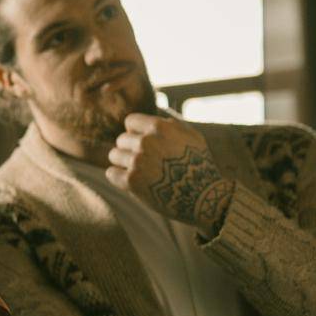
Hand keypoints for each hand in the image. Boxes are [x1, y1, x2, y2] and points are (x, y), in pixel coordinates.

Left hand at [106, 113, 235, 234]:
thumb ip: (171, 125)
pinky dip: (118, 177)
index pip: (130, 121)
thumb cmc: (200, 165)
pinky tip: (132, 181)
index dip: (135, 132)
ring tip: (139, 172)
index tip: (142, 143)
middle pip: (121, 140)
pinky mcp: (131, 181)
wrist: (204, 197)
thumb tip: (155, 119)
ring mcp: (137, 162)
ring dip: (123, 163)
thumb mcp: (192, 137)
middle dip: (130, 150)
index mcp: (159, 128)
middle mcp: (146, 142)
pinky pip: (111, 173)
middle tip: (145, 162)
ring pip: (114, 156)